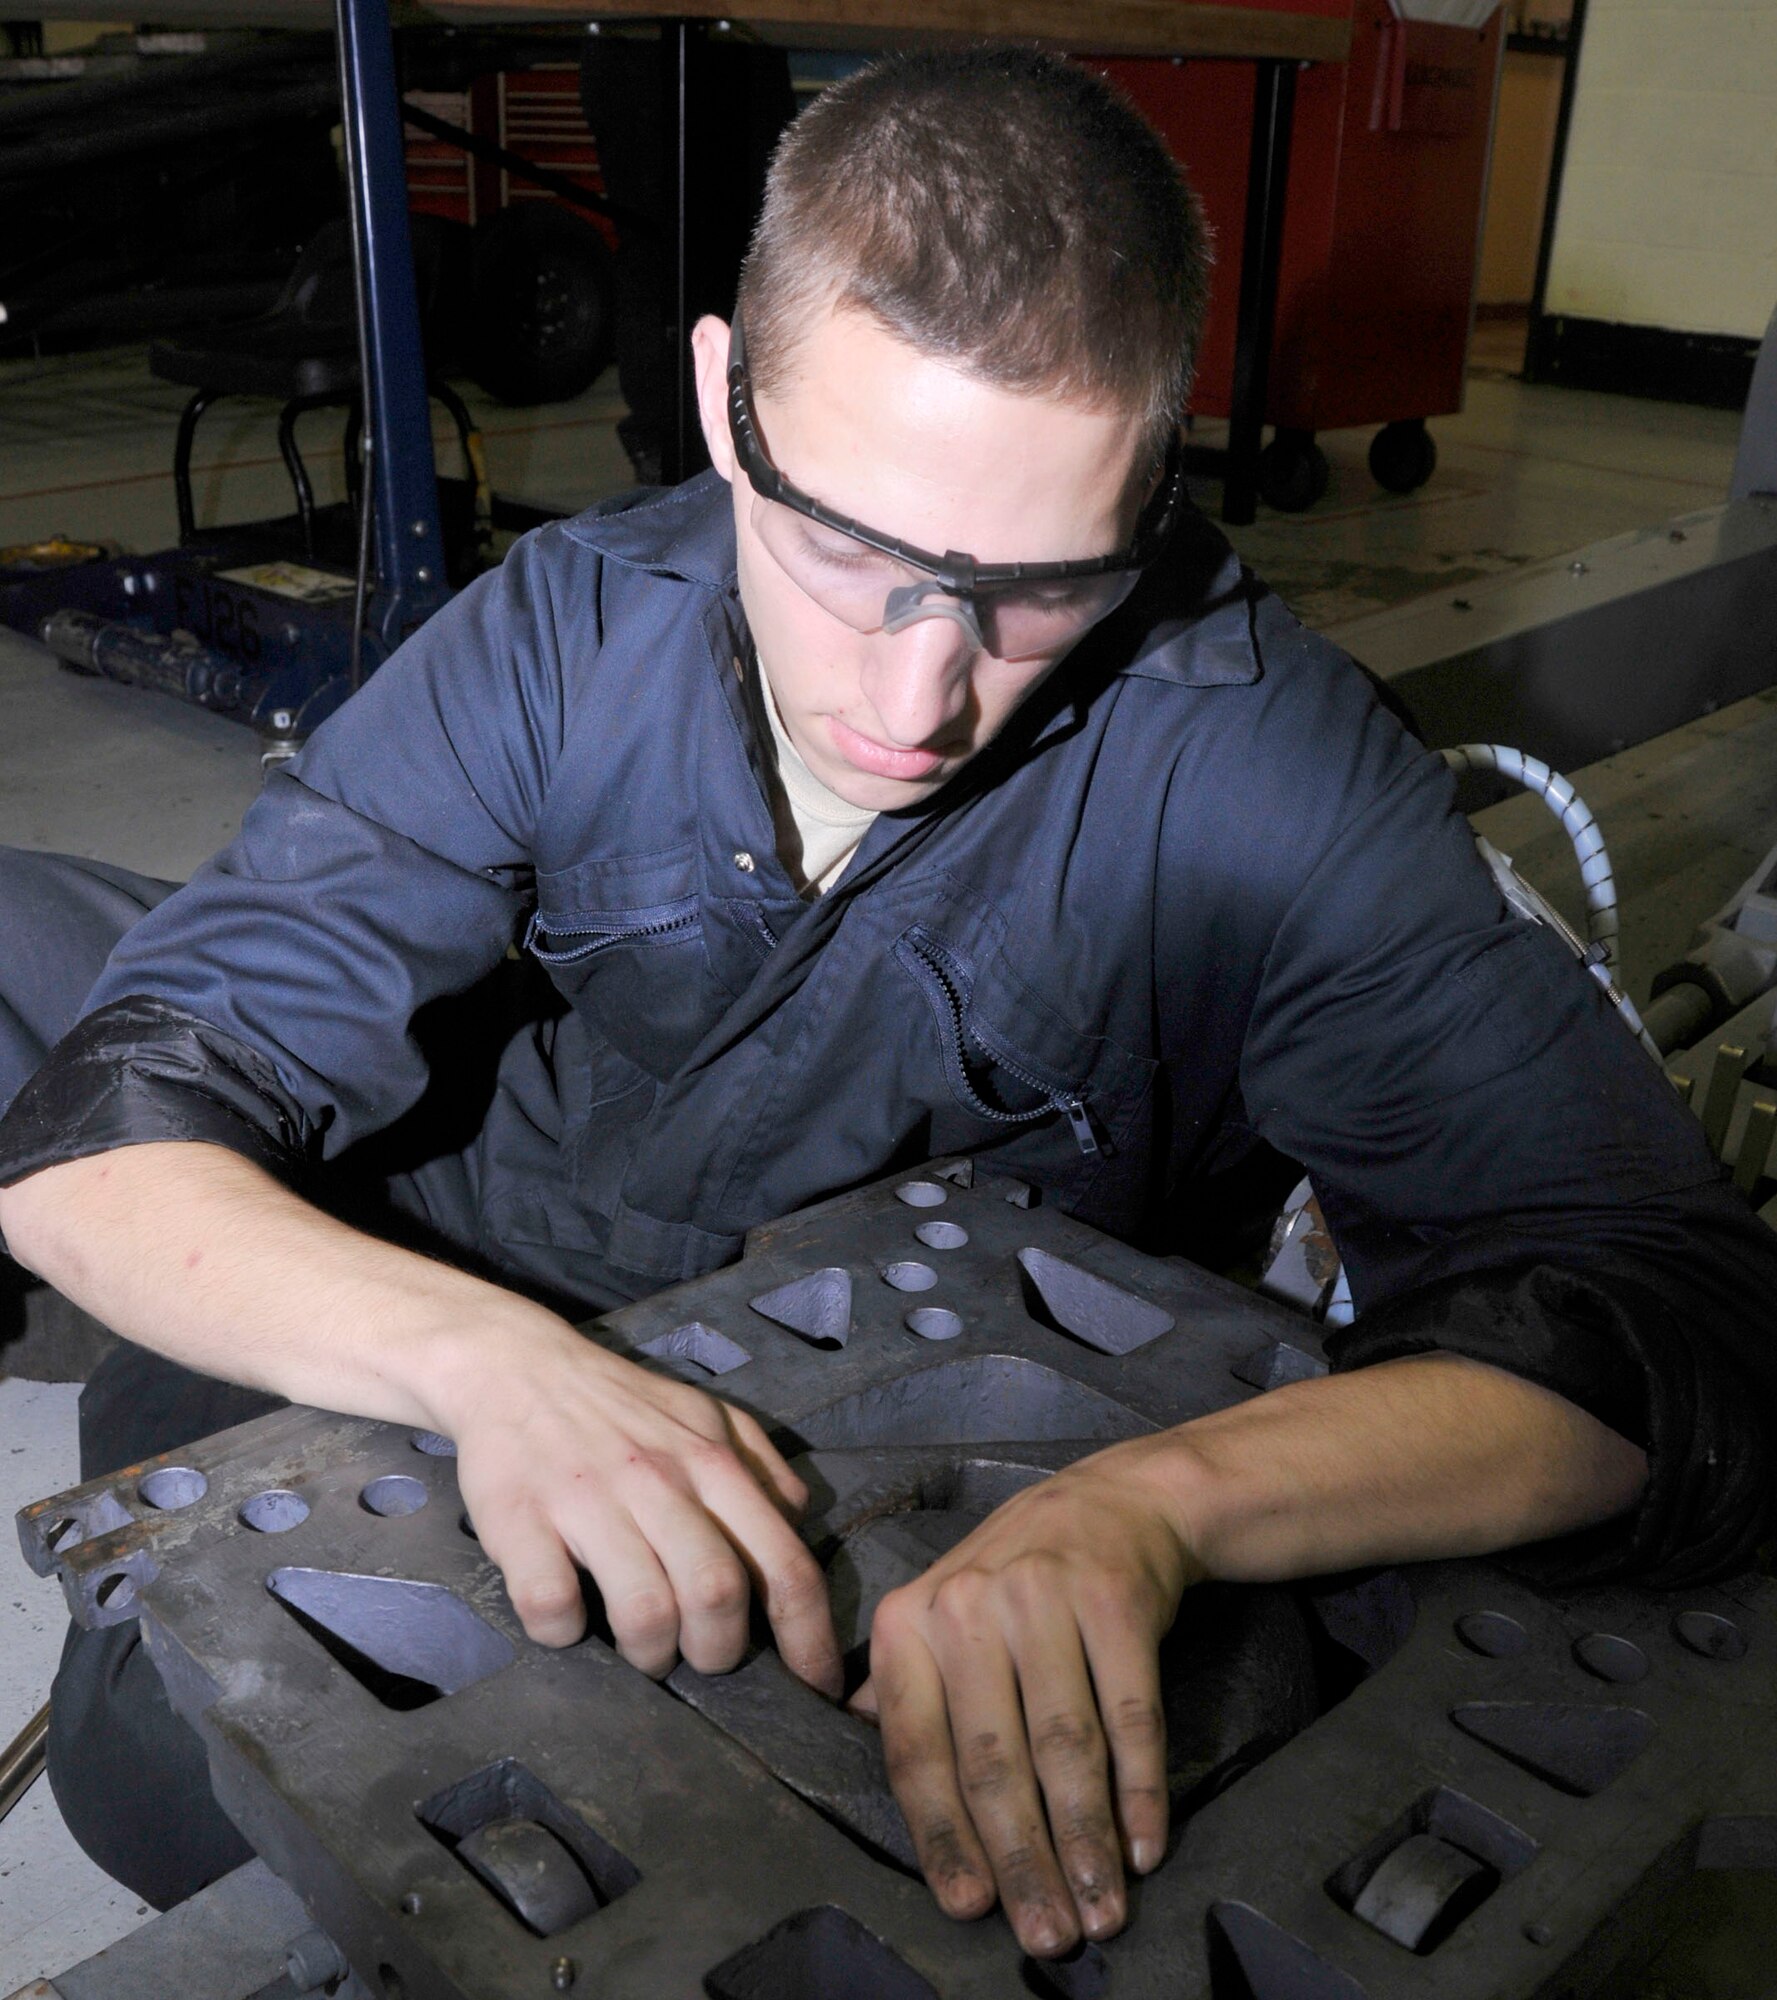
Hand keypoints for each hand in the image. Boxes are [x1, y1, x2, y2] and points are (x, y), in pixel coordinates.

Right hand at [439, 1314, 842, 1695]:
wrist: (517, 1367)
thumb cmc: (620, 1404)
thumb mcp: (706, 1415)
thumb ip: (760, 1465)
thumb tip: (798, 1520)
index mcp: (712, 1463)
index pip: (784, 1562)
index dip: (808, 1637)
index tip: (816, 1686)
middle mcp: (658, 1480)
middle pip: (716, 1595)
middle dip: (719, 1653)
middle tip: (701, 1657)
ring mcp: (588, 1499)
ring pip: (644, 1611)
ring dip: (651, 1653)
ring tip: (644, 1649)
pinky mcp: (519, 1519)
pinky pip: (552, 1604)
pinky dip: (564, 1632)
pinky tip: (568, 1619)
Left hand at [856, 1437, 1204, 1956]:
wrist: (1113, 1501)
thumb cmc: (1016, 1579)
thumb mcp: (940, 1611)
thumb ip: (904, 1685)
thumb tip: (857, 1742)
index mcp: (910, 1622)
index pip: (917, 1751)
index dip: (943, 1838)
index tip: (969, 1907)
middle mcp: (968, 1607)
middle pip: (993, 1761)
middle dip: (1023, 1862)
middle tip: (1048, 1935)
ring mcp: (1045, 1597)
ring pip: (1065, 1748)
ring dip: (1087, 1842)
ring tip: (1103, 1912)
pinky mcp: (1116, 1600)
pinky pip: (1131, 1716)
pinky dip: (1141, 1792)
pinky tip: (1145, 1848)